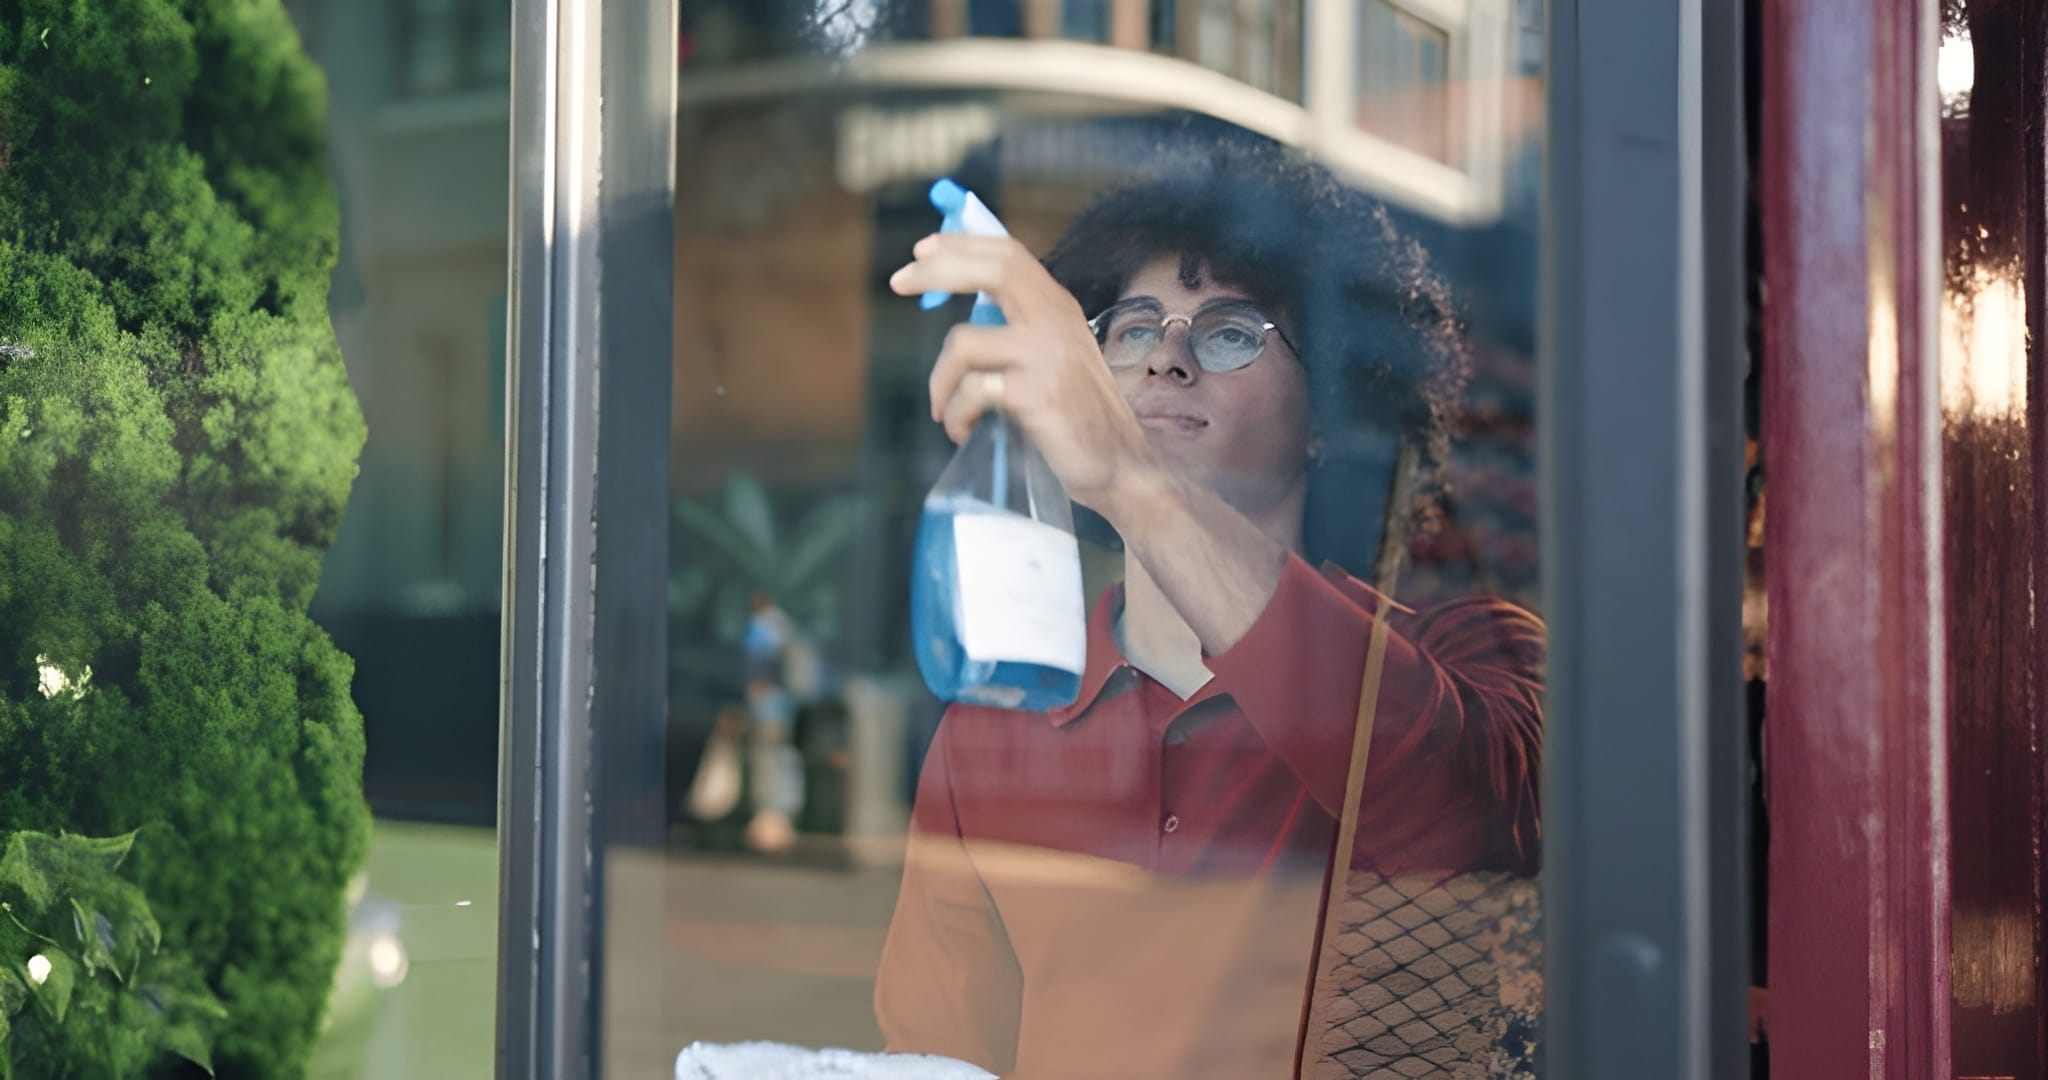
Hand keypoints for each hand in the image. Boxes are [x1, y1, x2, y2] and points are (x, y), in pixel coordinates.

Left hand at [888, 233, 1158, 512]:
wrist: (1118, 464)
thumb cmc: (1076, 415)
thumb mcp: (1053, 356)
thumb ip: (1018, 329)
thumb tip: (960, 311)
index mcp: (1058, 307)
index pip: (1008, 254)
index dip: (960, 245)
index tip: (921, 249)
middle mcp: (1055, 321)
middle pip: (992, 270)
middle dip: (937, 270)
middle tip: (897, 282)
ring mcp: (1046, 356)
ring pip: (963, 344)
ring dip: (939, 382)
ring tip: (943, 410)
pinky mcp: (1036, 394)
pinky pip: (971, 393)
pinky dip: (955, 416)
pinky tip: (961, 432)